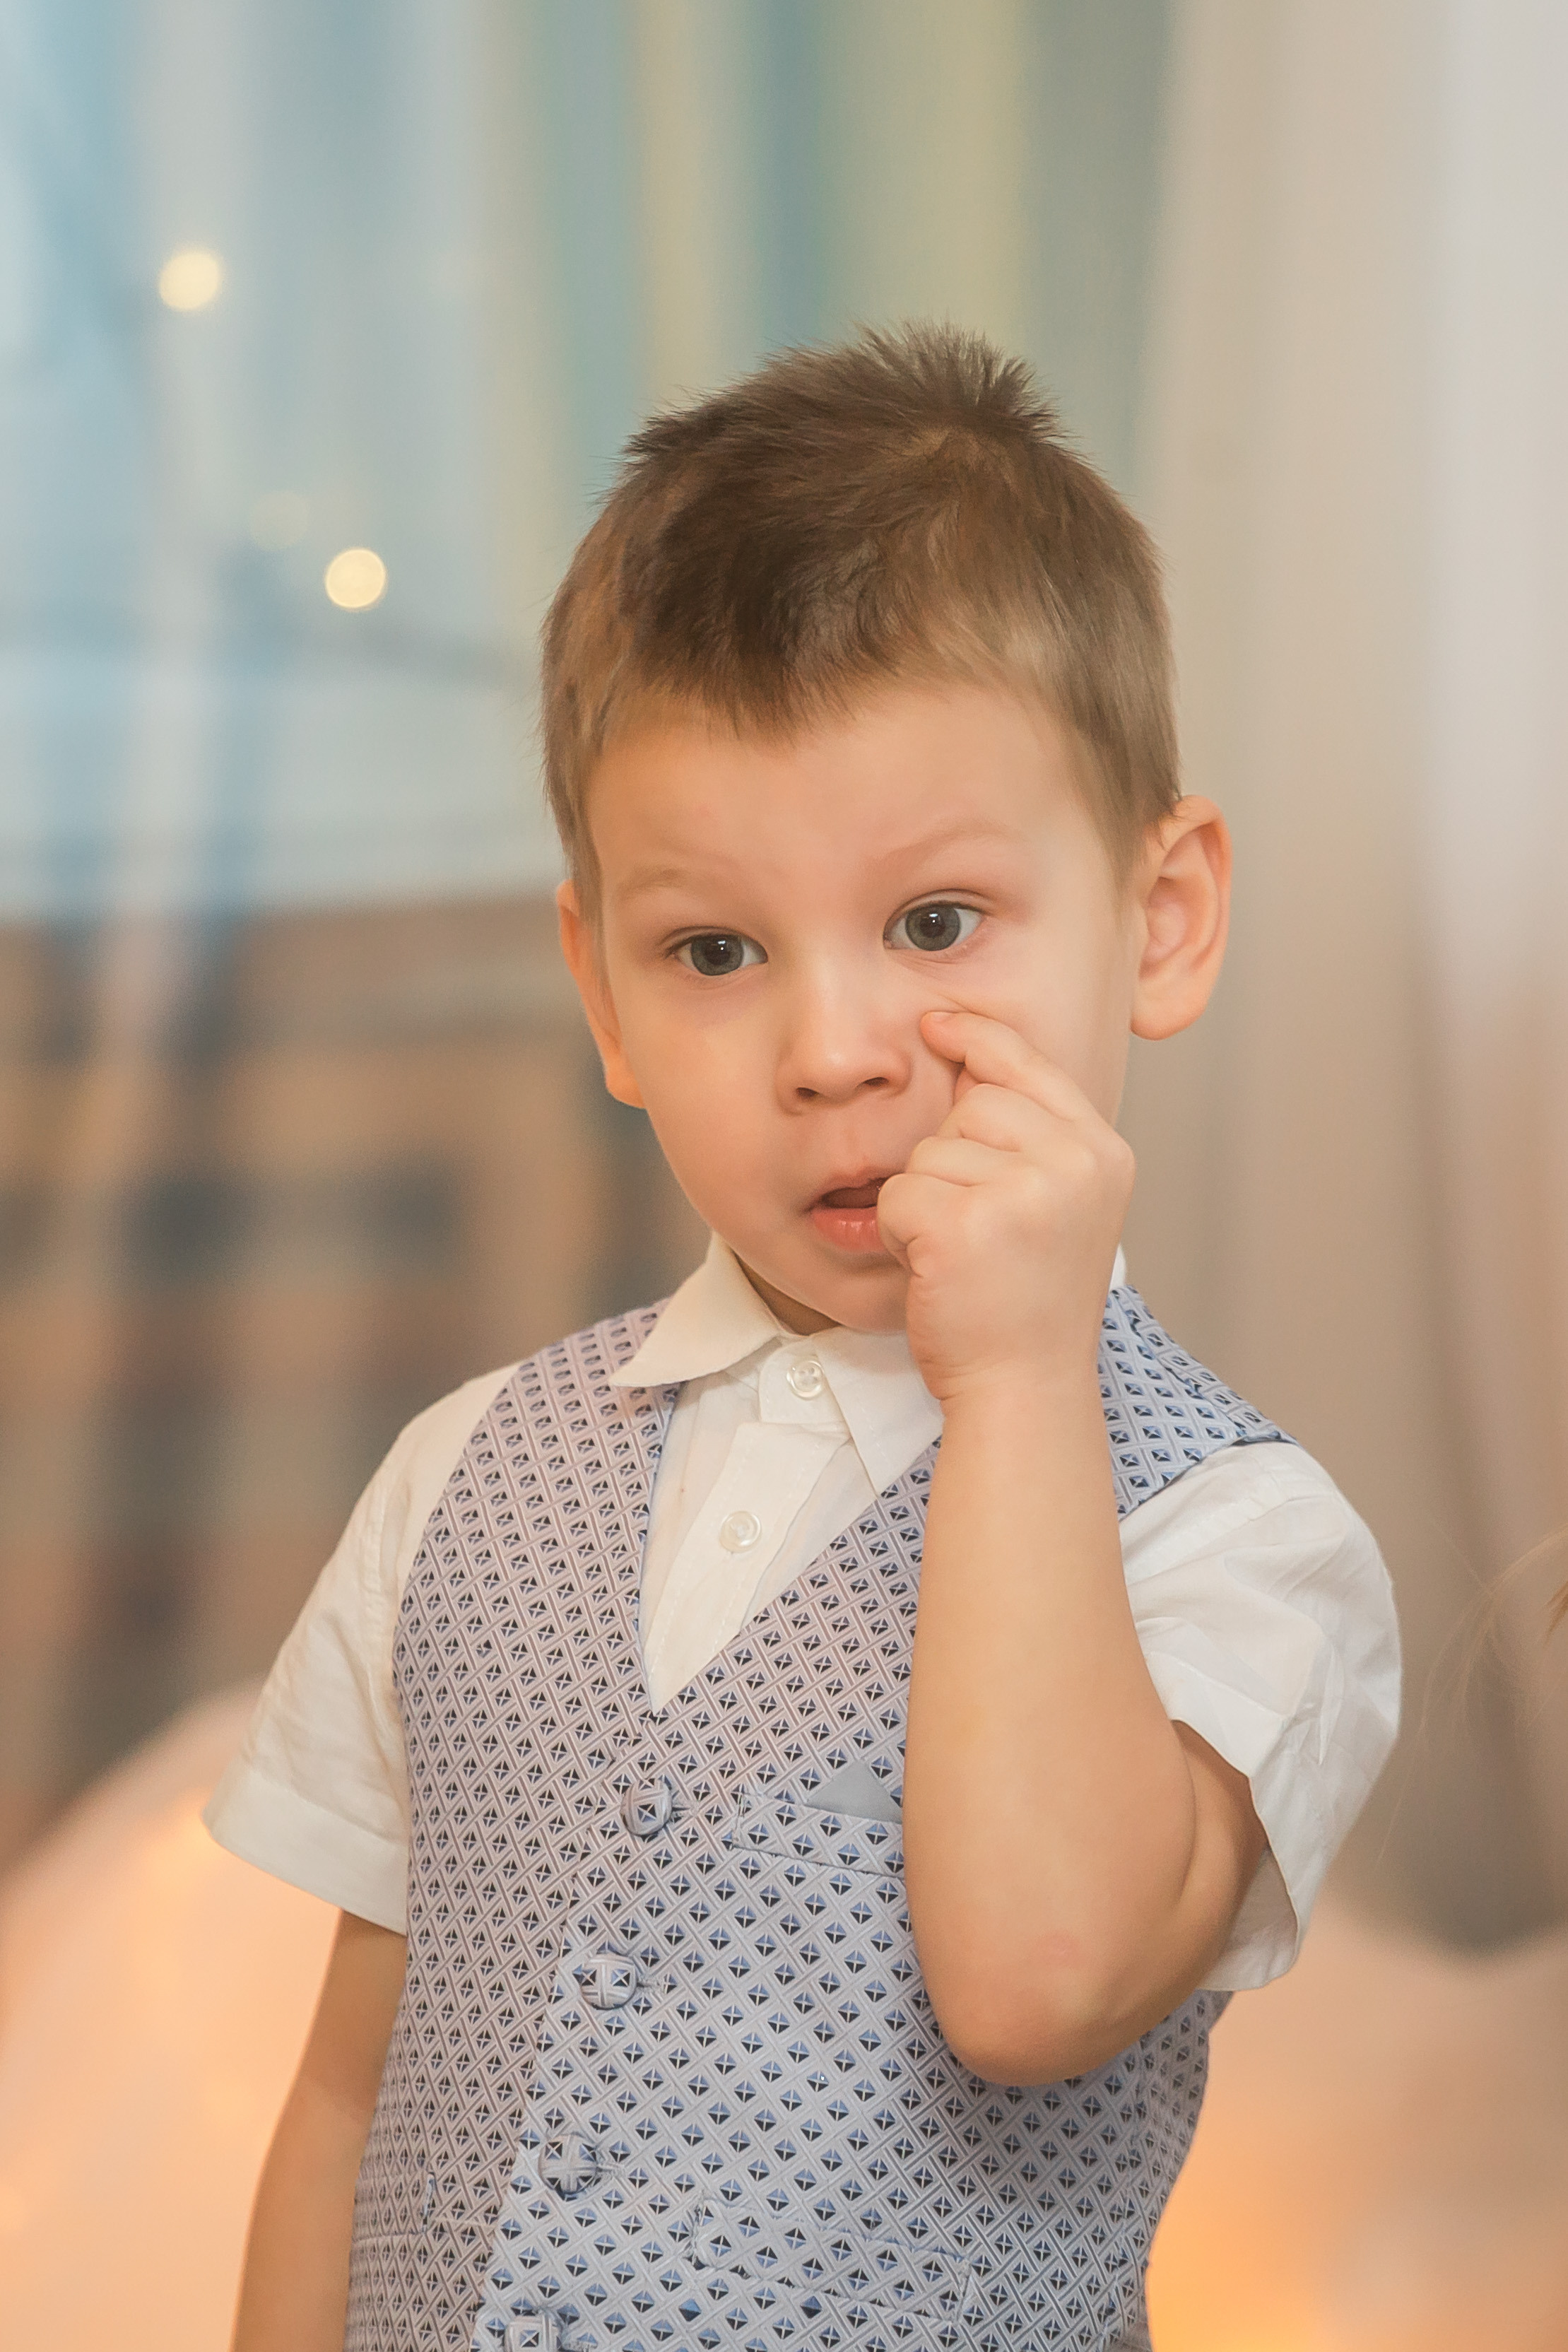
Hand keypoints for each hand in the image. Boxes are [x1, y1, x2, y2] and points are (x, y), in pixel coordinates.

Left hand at [876, 1010, 1133, 1401]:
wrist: (1025, 1388)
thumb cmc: (1029, 1304)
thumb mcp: (1059, 1207)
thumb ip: (1033, 1140)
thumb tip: (968, 1064)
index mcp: (1102, 1154)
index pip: (1030, 1066)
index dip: (978, 1041)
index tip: (936, 1024)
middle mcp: (1075, 1164)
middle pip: (970, 1108)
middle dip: (950, 1161)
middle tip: (977, 1229)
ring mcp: (1024, 1193)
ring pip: (928, 1153)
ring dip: (923, 1202)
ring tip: (960, 1255)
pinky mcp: (966, 1225)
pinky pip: (899, 1194)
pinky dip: (897, 1232)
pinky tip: (934, 1269)